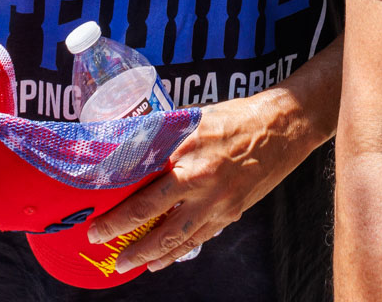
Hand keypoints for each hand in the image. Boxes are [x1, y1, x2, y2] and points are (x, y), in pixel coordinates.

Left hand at [85, 94, 312, 273]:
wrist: (284, 127)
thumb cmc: (238, 117)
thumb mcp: (196, 119)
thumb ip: (167, 137)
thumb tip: (130, 149)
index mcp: (187, 150)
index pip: (143, 183)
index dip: (117, 208)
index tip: (97, 219)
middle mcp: (200, 178)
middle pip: (153, 215)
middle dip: (123, 234)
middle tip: (99, 241)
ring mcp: (217, 201)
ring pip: (175, 237)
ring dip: (147, 254)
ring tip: (125, 264)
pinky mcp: (230, 213)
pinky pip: (198, 238)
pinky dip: (176, 253)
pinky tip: (161, 261)